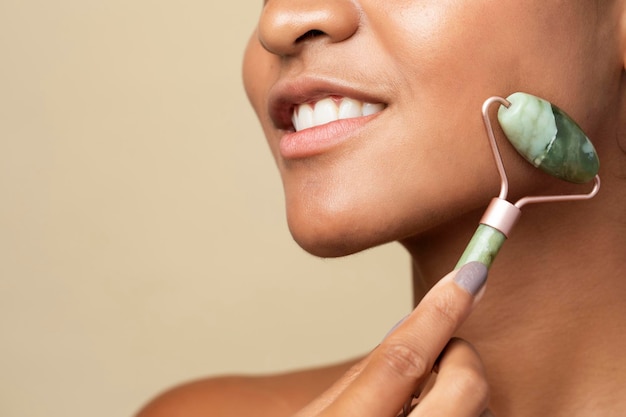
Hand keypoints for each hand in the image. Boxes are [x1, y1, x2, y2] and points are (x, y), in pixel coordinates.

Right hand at [293, 262, 490, 416]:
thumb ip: (360, 380)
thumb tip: (411, 331)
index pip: (401, 359)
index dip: (438, 313)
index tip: (468, 276)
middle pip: (461, 391)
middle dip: (466, 359)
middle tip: (450, 352)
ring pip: (477, 416)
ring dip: (466, 399)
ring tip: (430, 400)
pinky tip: (434, 415)